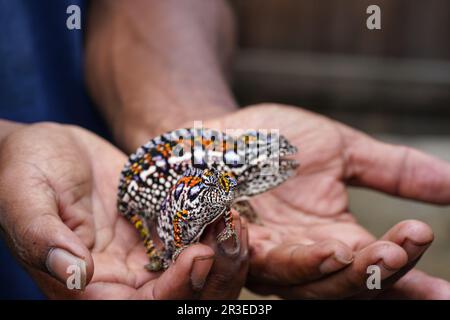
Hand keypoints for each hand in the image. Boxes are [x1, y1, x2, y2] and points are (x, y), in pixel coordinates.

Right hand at [0, 123, 247, 298]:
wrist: (47, 148)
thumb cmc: (24, 169)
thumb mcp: (24, 197)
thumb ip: (43, 238)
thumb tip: (74, 275)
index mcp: (85, 285)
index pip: (137, 306)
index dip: (173, 291)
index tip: (198, 255)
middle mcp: (118, 278)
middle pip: (176, 296)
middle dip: (210, 274)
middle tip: (231, 234)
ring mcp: (141, 254)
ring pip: (191, 272)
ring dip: (219, 253)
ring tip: (234, 220)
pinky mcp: (155, 229)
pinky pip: (190, 239)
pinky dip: (211, 229)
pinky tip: (226, 206)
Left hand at [205, 103, 449, 298]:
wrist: (226, 134)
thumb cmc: (281, 144)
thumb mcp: (343, 150)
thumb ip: (393, 169)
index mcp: (337, 237)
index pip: (378, 269)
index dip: (410, 282)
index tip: (446, 290)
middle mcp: (304, 256)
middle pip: (345, 283)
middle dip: (374, 270)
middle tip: (400, 249)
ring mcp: (266, 254)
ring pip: (301, 280)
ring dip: (328, 269)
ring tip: (348, 250)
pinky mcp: (230, 242)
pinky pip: (248, 258)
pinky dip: (267, 253)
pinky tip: (283, 239)